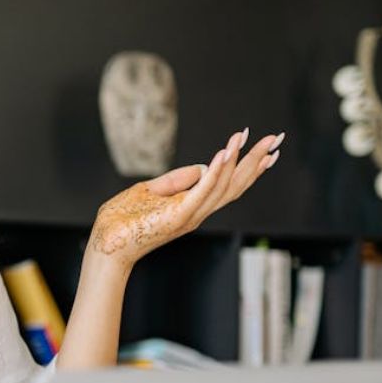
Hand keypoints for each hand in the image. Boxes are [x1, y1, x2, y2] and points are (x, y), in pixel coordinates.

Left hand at [88, 128, 283, 268]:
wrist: (105, 246)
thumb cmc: (121, 222)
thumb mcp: (150, 191)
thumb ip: (176, 180)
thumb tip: (202, 165)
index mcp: (192, 206)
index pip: (228, 185)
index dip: (248, 166)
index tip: (268, 149)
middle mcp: (196, 213)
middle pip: (234, 185)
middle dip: (256, 161)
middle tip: (277, 138)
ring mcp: (189, 215)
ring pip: (222, 185)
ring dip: (236, 159)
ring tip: (246, 136)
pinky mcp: (177, 216)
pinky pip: (201, 191)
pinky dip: (215, 171)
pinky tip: (224, 153)